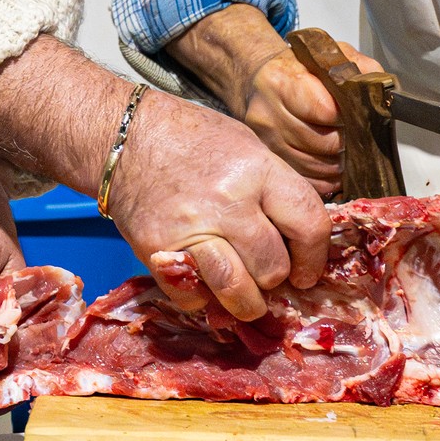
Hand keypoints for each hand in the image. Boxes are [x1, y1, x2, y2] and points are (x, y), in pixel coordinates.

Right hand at [105, 89, 334, 323]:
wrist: (124, 138)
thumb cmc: (191, 139)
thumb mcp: (247, 147)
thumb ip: (275, 190)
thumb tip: (301, 239)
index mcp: (256, 170)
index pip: (308, 225)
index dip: (315, 257)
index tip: (306, 271)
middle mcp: (227, 202)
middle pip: (273, 267)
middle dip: (275, 277)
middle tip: (266, 273)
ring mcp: (190, 230)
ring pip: (237, 291)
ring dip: (246, 302)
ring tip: (246, 297)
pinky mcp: (158, 252)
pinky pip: (193, 297)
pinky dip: (202, 299)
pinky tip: (204, 282)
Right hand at [171, 1, 352, 183]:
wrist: (256, 79)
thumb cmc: (296, 68)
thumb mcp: (329, 54)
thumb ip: (358, 68)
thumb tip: (382, 92)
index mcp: (283, 81)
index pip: (325, 110)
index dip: (348, 118)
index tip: (357, 117)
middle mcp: (268, 112)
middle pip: (321, 143)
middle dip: (346, 144)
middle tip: (356, 138)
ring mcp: (264, 139)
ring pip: (313, 166)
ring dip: (337, 165)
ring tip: (346, 153)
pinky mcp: (267, 157)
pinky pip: (303, 179)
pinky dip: (323, 179)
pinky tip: (332, 167)